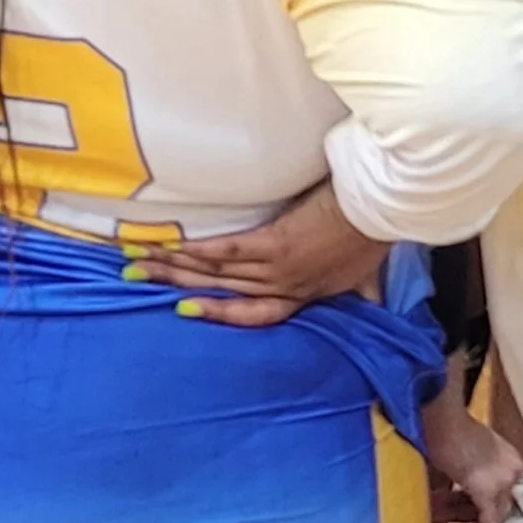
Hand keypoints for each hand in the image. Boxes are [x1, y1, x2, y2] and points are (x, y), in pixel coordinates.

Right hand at [126, 183, 388, 327]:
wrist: (384, 208)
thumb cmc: (375, 233)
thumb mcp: (369, 271)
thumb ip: (363, 289)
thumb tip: (373, 300)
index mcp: (306, 294)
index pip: (256, 313)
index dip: (220, 313)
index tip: (187, 308)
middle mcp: (286, 288)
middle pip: (223, 292)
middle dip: (177, 285)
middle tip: (137, 279)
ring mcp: (279, 269)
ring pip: (216, 274)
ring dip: (174, 266)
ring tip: (140, 260)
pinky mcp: (275, 245)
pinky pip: (227, 253)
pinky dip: (197, 252)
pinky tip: (170, 246)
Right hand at [420, 396, 522, 522]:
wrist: (441, 416)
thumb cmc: (445, 427)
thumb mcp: (463, 454)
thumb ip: (467, 478)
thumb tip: (453, 502)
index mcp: (509, 458)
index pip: (501, 493)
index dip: (474, 505)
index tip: (456, 512)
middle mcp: (513, 469)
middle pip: (497, 506)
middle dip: (465, 514)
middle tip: (441, 515)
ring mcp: (505, 480)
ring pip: (492, 515)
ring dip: (462, 521)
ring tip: (438, 522)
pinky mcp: (491, 490)